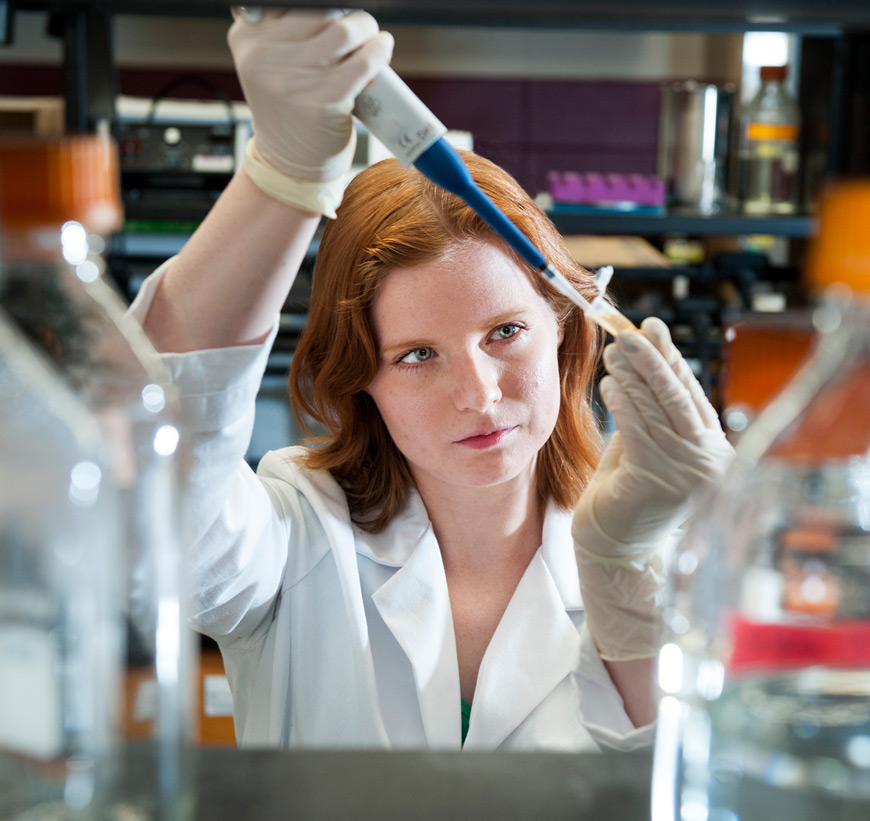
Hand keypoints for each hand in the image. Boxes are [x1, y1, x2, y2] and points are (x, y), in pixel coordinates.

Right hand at [228, 8, 393, 181]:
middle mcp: (262, 57)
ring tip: (370, 40)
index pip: (292, 1)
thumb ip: (283, 29)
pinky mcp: (322, 102)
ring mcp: (291, 81)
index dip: (321, 6)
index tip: (335, 15)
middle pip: (320, 10)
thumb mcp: (269, 64)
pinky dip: (379, 51)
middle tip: (357, 28)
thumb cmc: (289, 109)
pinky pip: (362, 62)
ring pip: (343, 30)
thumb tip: (331, 6)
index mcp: (246, 38)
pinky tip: (381, 50)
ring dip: (366, 29)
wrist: (289, 163)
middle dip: (346, 16)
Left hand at [571, 317, 732, 660]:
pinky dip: (624, 402)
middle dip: (653, 358)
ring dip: (633, 375)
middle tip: (631, 329)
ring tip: (614, 352)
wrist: (613, 547)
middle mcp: (708, 462)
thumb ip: (649, 412)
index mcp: (711, 451)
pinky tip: (610, 383)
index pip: (690, 395)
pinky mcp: (658, 479)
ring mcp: (688, 473)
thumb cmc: (625, 494)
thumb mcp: (643, 444)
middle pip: (679, 396)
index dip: (671, 359)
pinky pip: (638, 428)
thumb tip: (640, 361)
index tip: (651, 328)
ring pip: (657, 408)